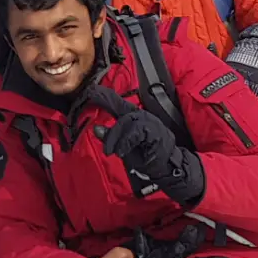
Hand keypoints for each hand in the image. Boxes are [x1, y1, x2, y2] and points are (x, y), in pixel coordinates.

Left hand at [85, 86, 205, 206]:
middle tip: (101, 141)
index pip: (116, 102)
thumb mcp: (122, 147)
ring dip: (116, 137)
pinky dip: (126, 142)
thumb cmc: (145, 156)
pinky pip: (135, 131)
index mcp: (133, 116)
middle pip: (120, 110)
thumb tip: (96, 129)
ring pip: (127, 121)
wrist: (166, 168)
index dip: (104, 95)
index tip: (90, 90)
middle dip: (109, 127)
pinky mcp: (155, 130)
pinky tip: (121, 151)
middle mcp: (142, 115)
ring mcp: (150, 121)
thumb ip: (111, 137)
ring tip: (112, 151)